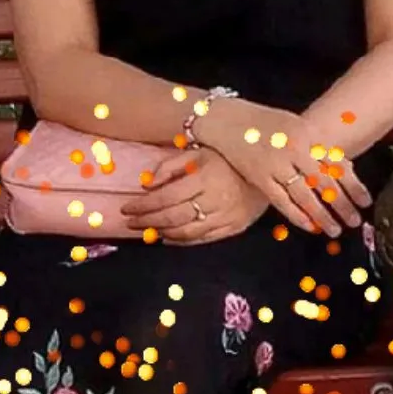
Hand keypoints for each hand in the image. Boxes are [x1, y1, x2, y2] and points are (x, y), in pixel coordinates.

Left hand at [121, 147, 268, 244]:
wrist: (265, 169)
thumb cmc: (226, 158)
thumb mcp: (197, 152)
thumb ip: (171, 166)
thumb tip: (147, 184)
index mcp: (205, 177)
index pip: (166, 196)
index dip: (143, 205)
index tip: (127, 208)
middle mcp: (215, 199)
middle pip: (173, 217)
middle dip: (147, 221)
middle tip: (130, 222)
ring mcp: (226, 216)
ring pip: (187, 231)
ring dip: (162, 233)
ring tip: (146, 231)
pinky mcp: (234, 227)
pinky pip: (203, 239)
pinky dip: (182, 241)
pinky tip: (168, 238)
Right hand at [197, 98, 371, 236]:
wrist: (225, 120)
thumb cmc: (261, 121)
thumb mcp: (293, 124)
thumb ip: (314, 143)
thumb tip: (337, 166)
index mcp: (304, 133)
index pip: (332, 163)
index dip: (348, 184)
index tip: (359, 199)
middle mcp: (292, 149)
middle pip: (323, 182)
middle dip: (340, 204)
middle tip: (351, 220)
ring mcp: (275, 165)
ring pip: (304, 195)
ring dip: (321, 215)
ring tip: (333, 229)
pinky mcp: (259, 178)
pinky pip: (281, 201)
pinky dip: (296, 215)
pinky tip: (308, 225)